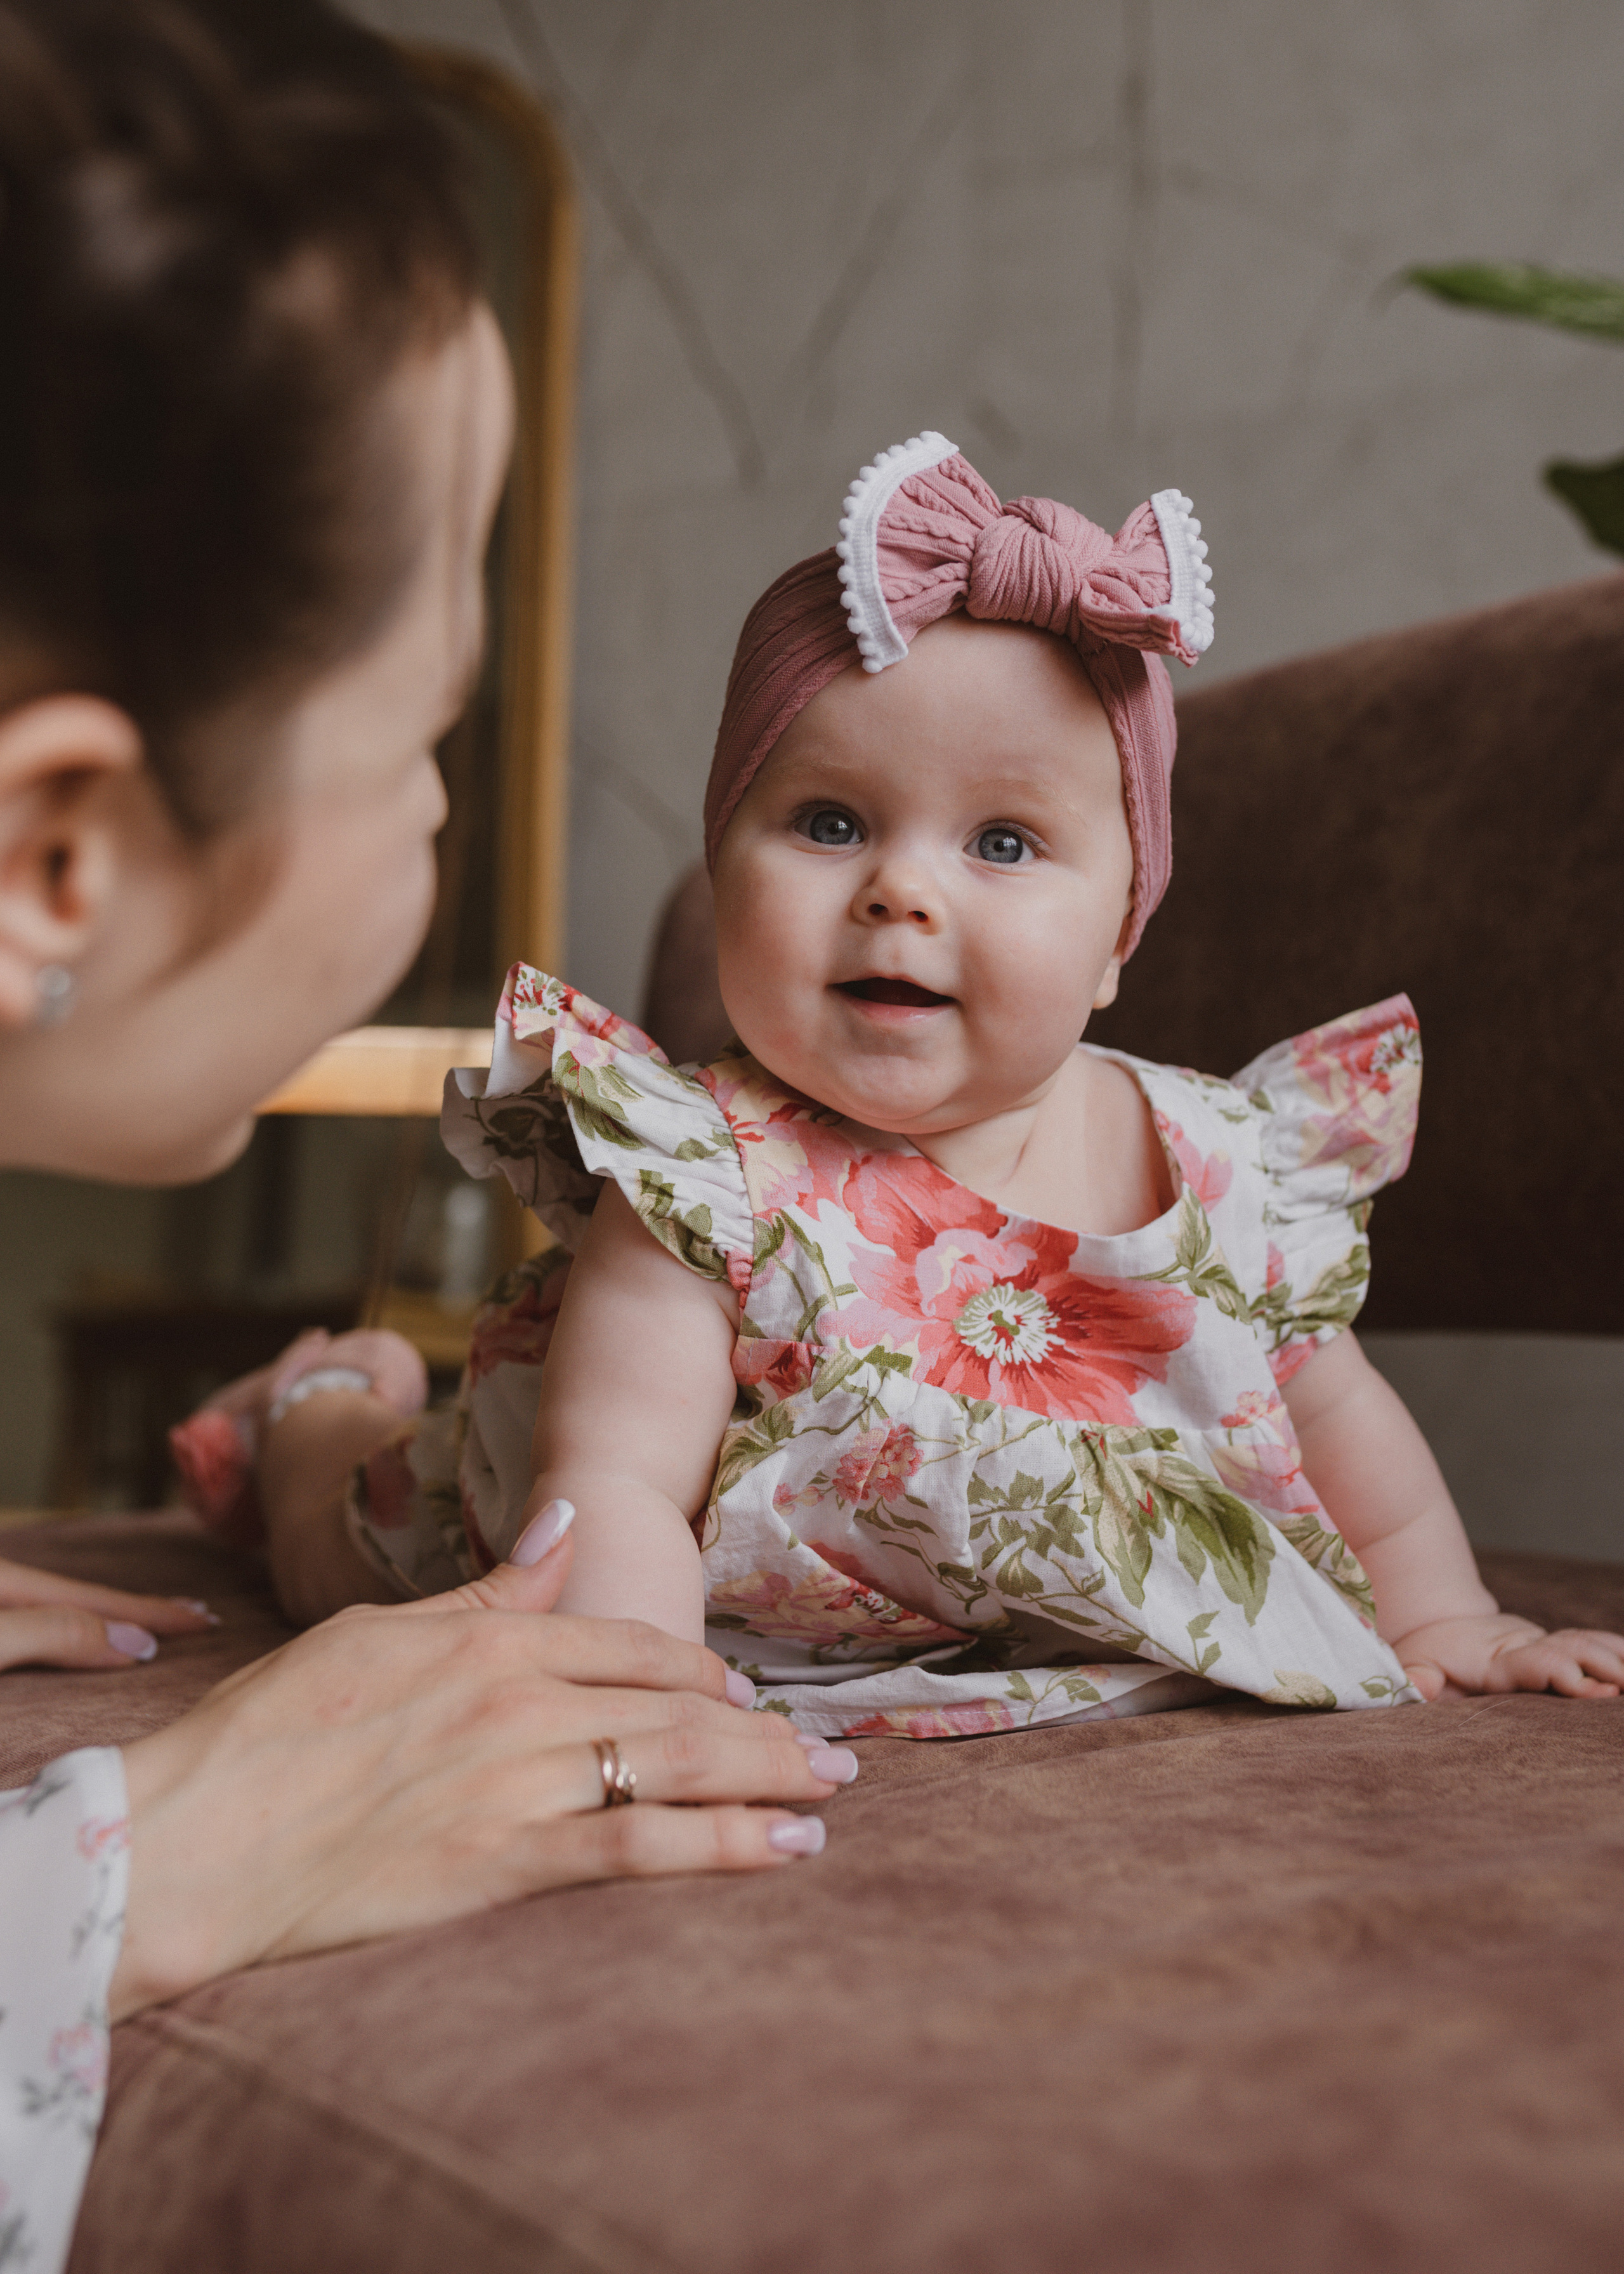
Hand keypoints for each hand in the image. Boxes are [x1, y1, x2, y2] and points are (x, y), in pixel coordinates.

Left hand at [0, 1554, 216, 1672]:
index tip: (205, 1618)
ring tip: (148, 1622)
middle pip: (85, 1600)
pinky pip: (39, 1630)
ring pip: (60, 1615)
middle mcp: (3, 1588)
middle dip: (142, 1610)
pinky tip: (83, 1636)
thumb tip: (136, 1641)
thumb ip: (51, 1634)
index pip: (98, 1600)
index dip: (153, 1612)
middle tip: (195, 1613)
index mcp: (7, 1580)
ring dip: (110, 1622)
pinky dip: (72, 1634)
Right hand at [111, 1525, 852, 2018]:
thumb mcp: (377, 1630)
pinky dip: (724, 1845)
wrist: (196, 1837)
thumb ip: (487, 1592)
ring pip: (680, 1770)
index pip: (628, 1642)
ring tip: (829, 1794)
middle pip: (677, 1707)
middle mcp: (522, 1703)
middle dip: (765, 1728)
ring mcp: (521, 1783)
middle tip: (831, 1748)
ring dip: (769, 1780)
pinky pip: (643, 1850)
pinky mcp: (508, 1863)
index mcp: (489, 1643)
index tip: (741, 1689)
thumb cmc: (270, 1731)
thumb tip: (561, 1525)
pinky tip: (781, 1849)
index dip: (696, 1667)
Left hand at [1396, 1611, 1623, 1700]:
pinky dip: (1619, 1650)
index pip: (1538, 1663)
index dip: (1566, 1674)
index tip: (1594, 1690)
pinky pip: (1594, 1642)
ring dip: (1619, 1659)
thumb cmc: (1431, 1656)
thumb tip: (1421, 1688)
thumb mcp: (1415, 1666)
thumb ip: (1417, 1678)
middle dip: (1607, 1669)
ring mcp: (1546, 1645)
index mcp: (1499, 1661)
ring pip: (1589, 1643)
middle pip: (1575, 1651)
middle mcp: (1529, 1648)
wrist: (1444, 1624)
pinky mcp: (1557, 1647)